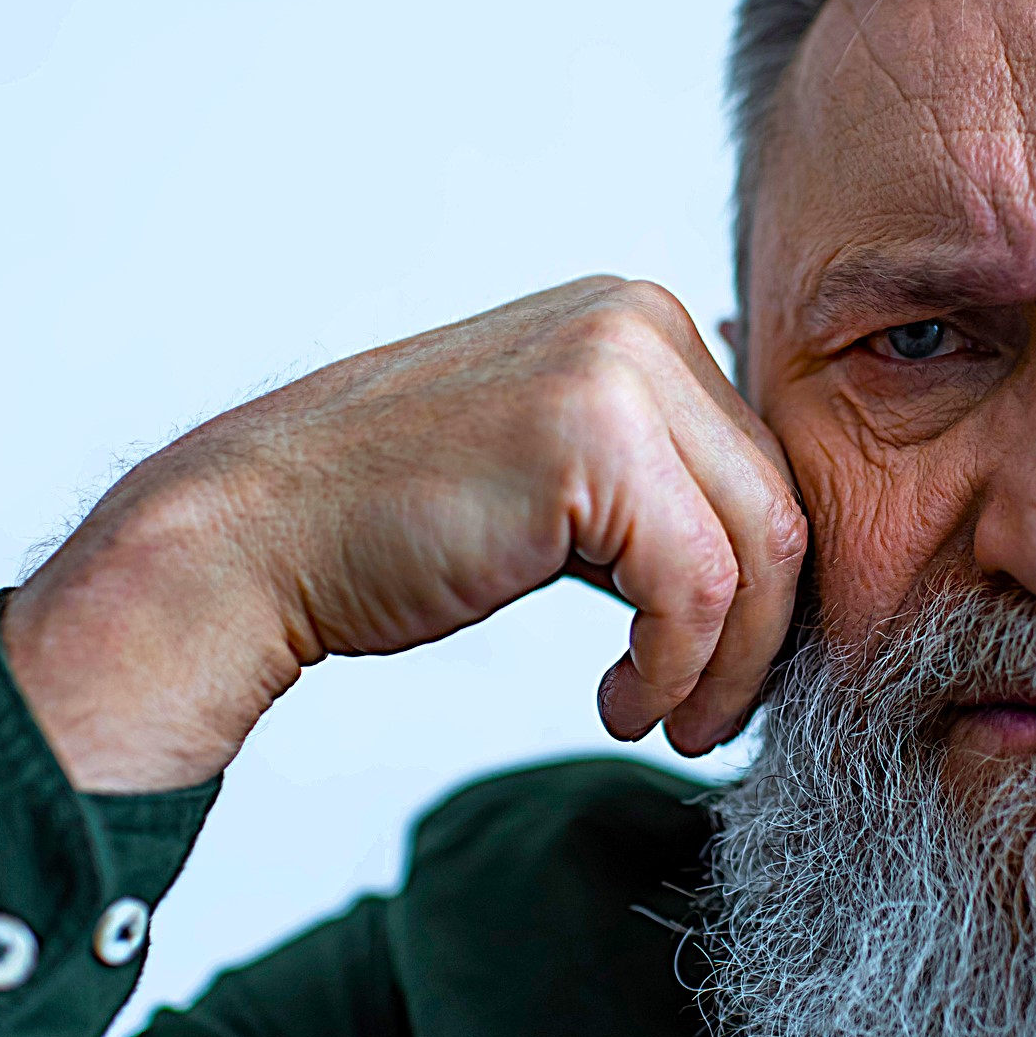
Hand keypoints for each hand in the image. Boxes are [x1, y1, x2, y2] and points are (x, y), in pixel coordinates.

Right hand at [1, 277, 805, 791]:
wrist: (256, 536)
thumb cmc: (396, 525)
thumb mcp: (557, 473)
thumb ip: (660, 483)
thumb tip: (777, 554)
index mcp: (641, 319)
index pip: (767, 467)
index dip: (767, 590)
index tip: (724, 671)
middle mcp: (642, 319)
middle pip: (779, 506)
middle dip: (761, 636)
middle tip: (707, 717)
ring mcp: (618, 369)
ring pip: (758, 552)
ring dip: (722, 666)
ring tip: (658, 717)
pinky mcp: (592, 440)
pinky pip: (700, 586)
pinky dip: (676, 670)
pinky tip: (619, 703)